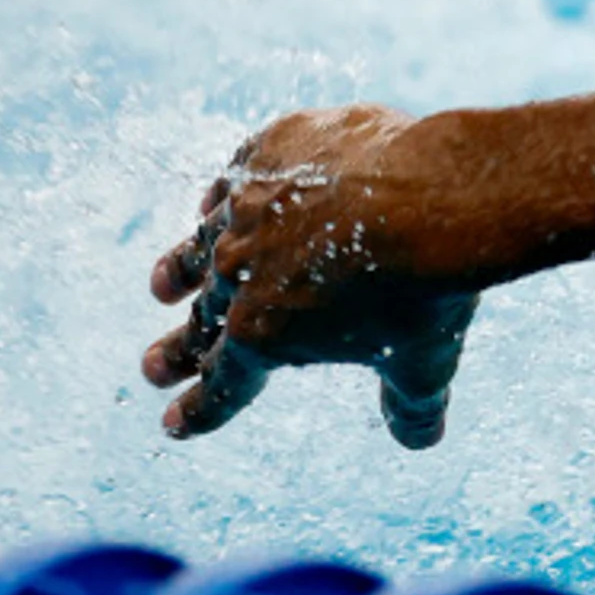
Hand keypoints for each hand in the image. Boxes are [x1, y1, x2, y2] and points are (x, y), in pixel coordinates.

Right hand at [143, 107, 482, 447]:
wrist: (439, 195)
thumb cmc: (430, 288)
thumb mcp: (423, 361)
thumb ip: (412, 405)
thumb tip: (420, 440)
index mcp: (265, 335)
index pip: (224, 384)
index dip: (200, 409)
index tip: (175, 425)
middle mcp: (240, 274)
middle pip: (203, 321)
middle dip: (179, 350)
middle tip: (155, 368)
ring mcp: (249, 210)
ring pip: (205, 247)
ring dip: (182, 269)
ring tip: (165, 287)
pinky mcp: (269, 154)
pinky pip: (237, 178)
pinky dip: (224, 197)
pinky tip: (214, 205)